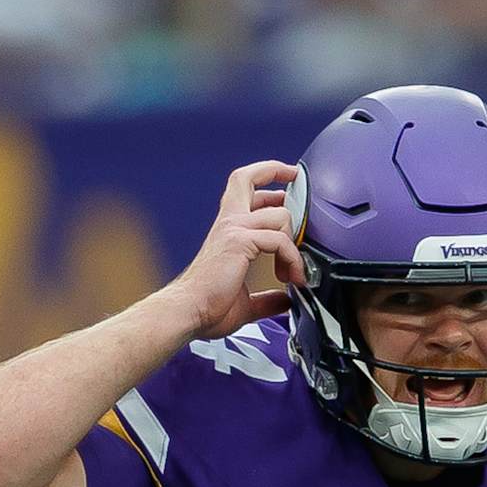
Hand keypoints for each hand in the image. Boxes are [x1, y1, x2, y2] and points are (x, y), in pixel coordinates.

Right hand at [164, 161, 306, 340]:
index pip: (244, 189)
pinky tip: (291, 277)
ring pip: (279, 213)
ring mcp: (233, 229)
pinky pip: (279, 239)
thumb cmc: (207, 308)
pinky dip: (292, 258)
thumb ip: (267, 299)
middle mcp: (228, 223)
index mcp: (228, 230)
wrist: (188, 314)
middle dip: (277, 172)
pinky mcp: (239, 242)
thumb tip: (285, 301)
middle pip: (247, 177)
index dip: (266, 177)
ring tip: (294, 272)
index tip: (288, 180)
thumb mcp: (245, 302)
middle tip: (298, 184)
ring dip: (295, 242)